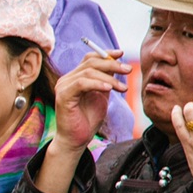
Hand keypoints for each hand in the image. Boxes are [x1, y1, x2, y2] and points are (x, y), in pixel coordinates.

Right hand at [32, 51, 132, 192]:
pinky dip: (97, 84)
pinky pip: (81, 84)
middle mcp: (67, 79)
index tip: (122, 54)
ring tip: (123, 88)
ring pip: (88, 72)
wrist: (76, 139)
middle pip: (90, 62)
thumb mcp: (102, 95)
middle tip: (128, 70)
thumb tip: (118, 65)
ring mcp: (63, 87)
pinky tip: (109, 89)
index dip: (106, 54)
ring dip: (110, 78)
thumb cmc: (88, 119)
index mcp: (75, 77)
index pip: (89, 58)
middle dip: (112, 64)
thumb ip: (106, 80)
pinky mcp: (63, 96)